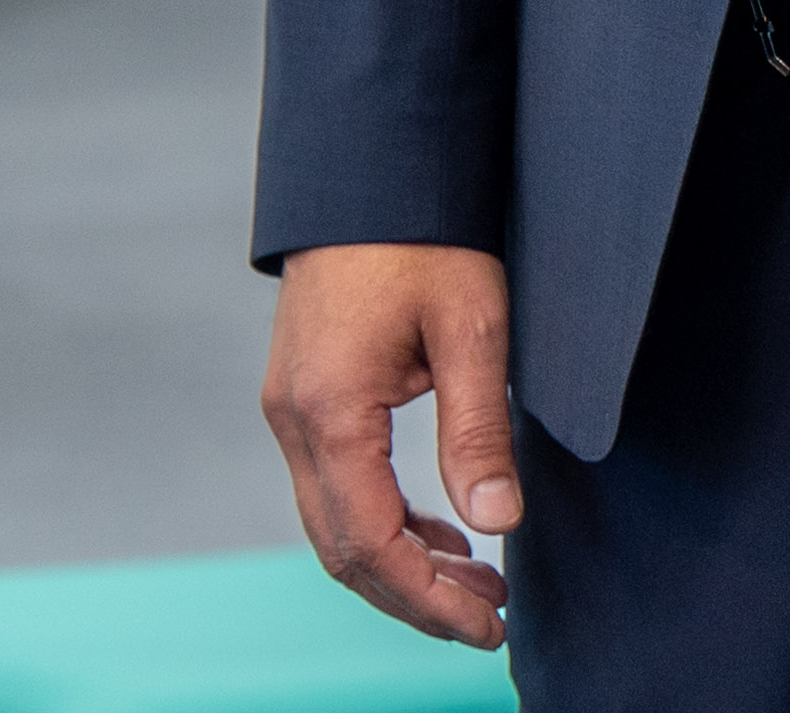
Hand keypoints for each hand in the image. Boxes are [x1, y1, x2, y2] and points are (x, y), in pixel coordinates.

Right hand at [261, 242, 517, 650]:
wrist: (369, 165)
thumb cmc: (424, 234)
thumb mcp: (471, 326)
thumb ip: (478, 432)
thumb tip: (498, 526)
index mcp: (330, 410)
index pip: (371, 542)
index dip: (427, 598)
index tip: (487, 625)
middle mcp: (294, 420)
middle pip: (343, 549)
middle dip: (415, 596)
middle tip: (489, 618)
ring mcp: (290, 409)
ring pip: (335, 523)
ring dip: (401, 563)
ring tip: (478, 584)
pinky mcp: (303, 395)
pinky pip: (335, 485)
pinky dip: (385, 520)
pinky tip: (440, 530)